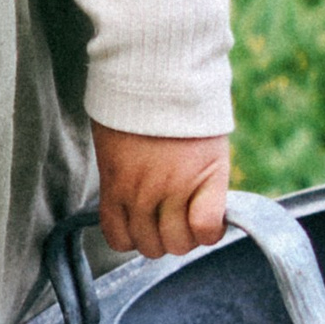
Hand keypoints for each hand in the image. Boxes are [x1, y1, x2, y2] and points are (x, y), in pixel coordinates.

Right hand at [92, 125, 230, 262]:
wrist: (149, 79)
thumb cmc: (186, 114)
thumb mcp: (213, 151)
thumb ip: (210, 191)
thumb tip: (202, 227)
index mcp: (205, 177)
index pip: (207, 232)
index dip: (207, 233)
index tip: (205, 222)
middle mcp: (171, 189)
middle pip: (176, 244)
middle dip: (180, 238)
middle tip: (177, 219)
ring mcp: (138, 191)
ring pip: (146, 245)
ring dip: (153, 238)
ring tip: (154, 219)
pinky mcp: (111, 186)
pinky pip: (114, 234)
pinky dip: (126, 237)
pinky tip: (132, 221)